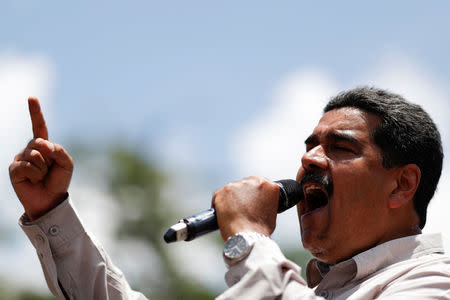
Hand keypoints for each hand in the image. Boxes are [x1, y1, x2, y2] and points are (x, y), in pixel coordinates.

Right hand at [9, 97, 73, 219]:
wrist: (50, 199)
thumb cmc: (58, 181)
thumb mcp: (67, 164)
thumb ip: (59, 150)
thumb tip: (43, 144)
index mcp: (44, 146)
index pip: (39, 126)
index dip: (35, 112)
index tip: (31, 98)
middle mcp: (30, 149)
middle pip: (39, 142)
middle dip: (49, 157)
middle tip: (49, 170)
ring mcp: (20, 158)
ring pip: (34, 155)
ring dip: (43, 168)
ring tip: (41, 176)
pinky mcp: (14, 169)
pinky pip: (26, 165)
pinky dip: (35, 174)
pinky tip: (34, 180)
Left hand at [212, 176, 279, 240]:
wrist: (247, 236)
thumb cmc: (260, 230)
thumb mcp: (271, 213)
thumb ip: (265, 202)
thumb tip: (256, 205)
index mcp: (268, 186)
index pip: (260, 186)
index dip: (255, 196)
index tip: (252, 203)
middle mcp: (253, 181)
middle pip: (245, 186)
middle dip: (243, 195)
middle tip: (242, 210)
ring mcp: (236, 185)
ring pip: (232, 191)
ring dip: (232, 200)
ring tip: (233, 215)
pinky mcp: (222, 191)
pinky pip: (219, 197)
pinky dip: (219, 205)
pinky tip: (223, 215)